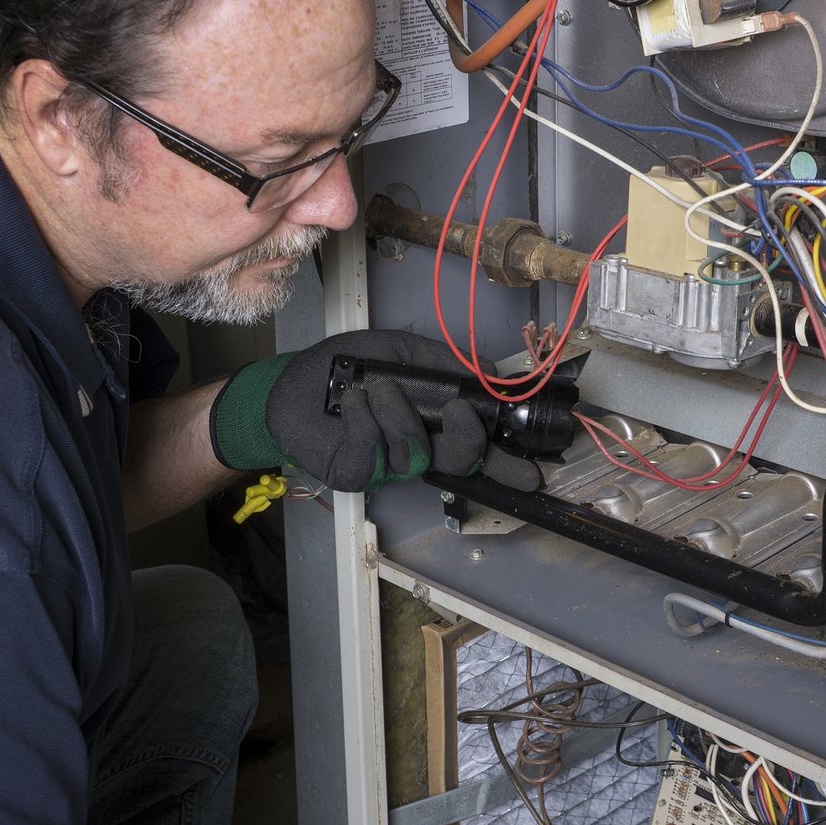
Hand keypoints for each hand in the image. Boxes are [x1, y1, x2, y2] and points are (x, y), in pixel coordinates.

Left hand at [209, 329, 541, 492]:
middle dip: (468, 441)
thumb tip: (490, 369)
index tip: (532, 471)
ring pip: (415, 454)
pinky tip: (353, 400)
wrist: (293, 382)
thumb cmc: (347, 367)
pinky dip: (364, 420)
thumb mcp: (402, 351)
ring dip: (398, 415)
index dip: (505, 463)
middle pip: (459, 461)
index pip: (478, 449)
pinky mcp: (355, 473)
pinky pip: (373, 453)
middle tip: (461, 414)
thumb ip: (446, 362)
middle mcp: (417, 448)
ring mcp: (386, 466)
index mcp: (434, 424)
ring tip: (377, 388)